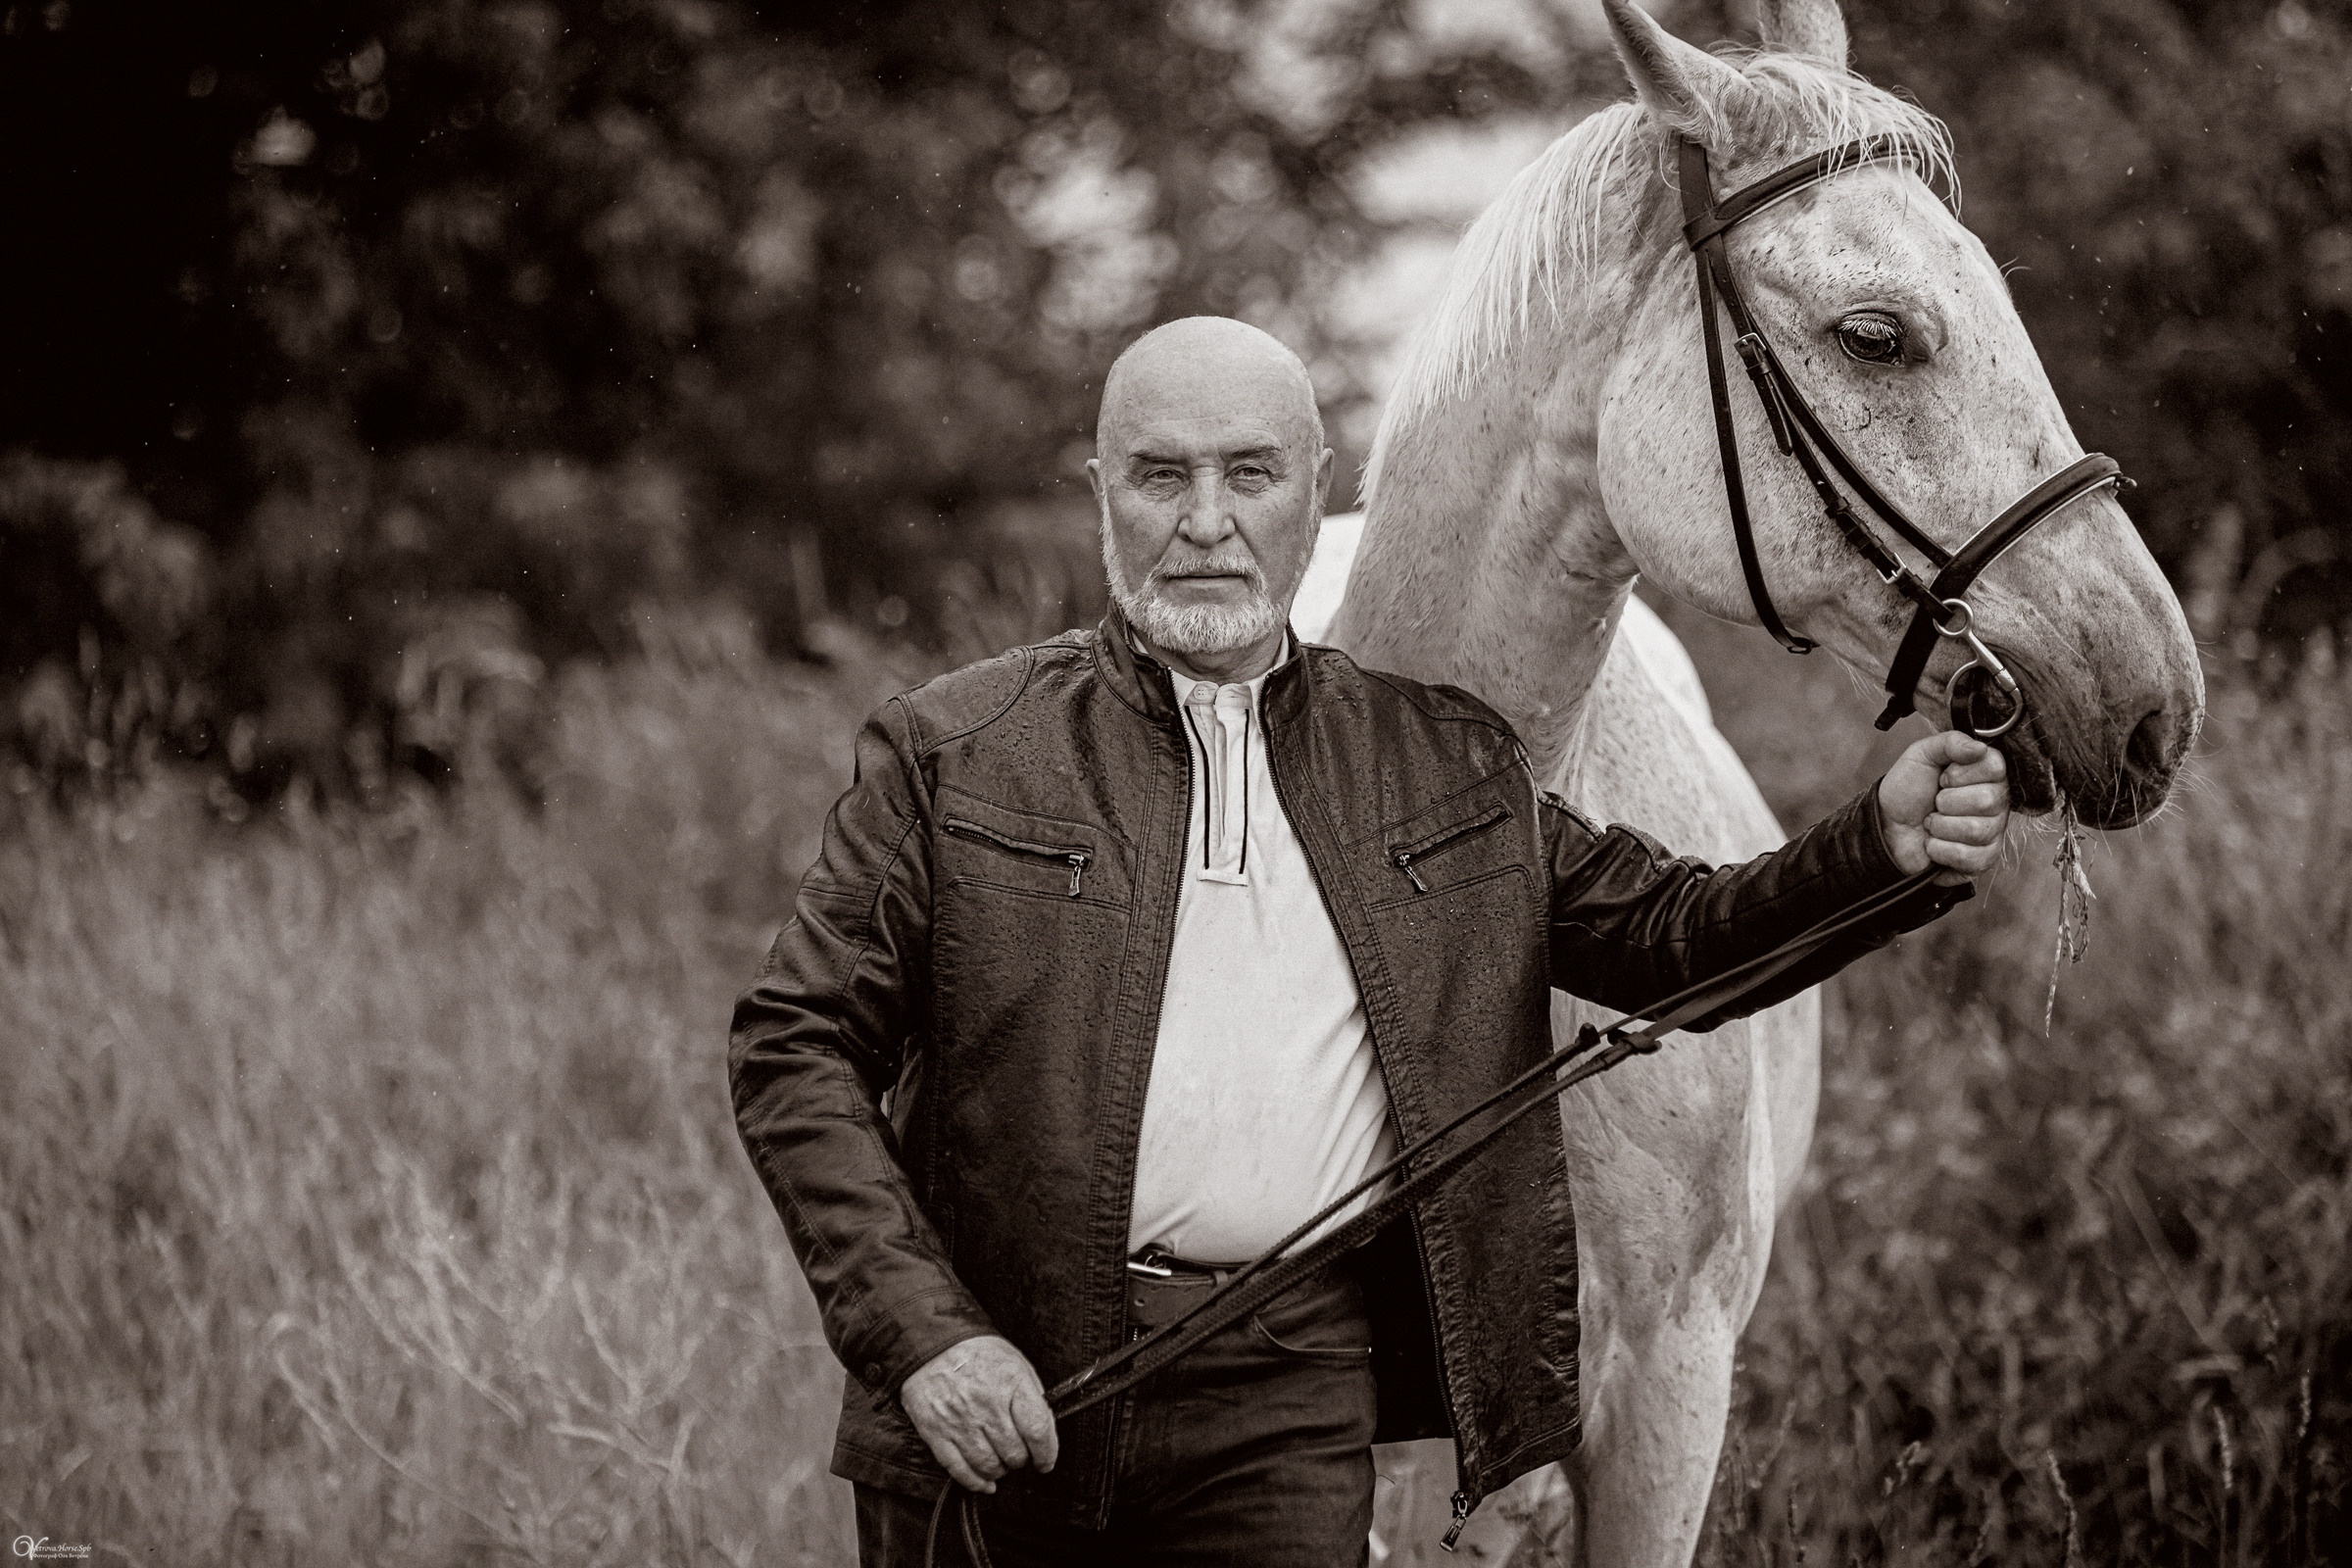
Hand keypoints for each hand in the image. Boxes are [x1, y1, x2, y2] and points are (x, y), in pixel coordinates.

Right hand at [898, 1335, 1058, 1492]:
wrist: (931, 1342)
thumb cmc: (977, 1353)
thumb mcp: (1015, 1362)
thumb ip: (1032, 1396)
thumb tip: (1044, 1431)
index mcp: (1010, 1383)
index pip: (1037, 1430)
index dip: (1047, 1453)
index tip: (1046, 1461)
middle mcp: (985, 1405)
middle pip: (1014, 1453)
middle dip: (1022, 1460)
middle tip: (1019, 1455)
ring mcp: (959, 1421)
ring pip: (989, 1466)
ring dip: (1000, 1471)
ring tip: (1001, 1463)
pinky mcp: (936, 1433)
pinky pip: (959, 1470)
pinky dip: (975, 1482)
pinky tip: (985, 1482)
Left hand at [1877, 731, 2009, 885]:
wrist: (1886, 826)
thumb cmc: (1907, 790)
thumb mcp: (1921, 755)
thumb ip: (1950, 742)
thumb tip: (1980, 748)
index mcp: (1987, 774)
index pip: (1996, 767)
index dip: (1962, 773)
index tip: (1943, 778)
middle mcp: (1997, 802)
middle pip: (1988, 800)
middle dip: (1947, 802)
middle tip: (1935, 803)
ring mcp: (1992, 832)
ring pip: (1977, 830)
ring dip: (1940, 826)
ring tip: (1931, 823)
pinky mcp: (1982, 860)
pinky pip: (1969, 857)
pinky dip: (1940, 850)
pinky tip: (1932, 843)